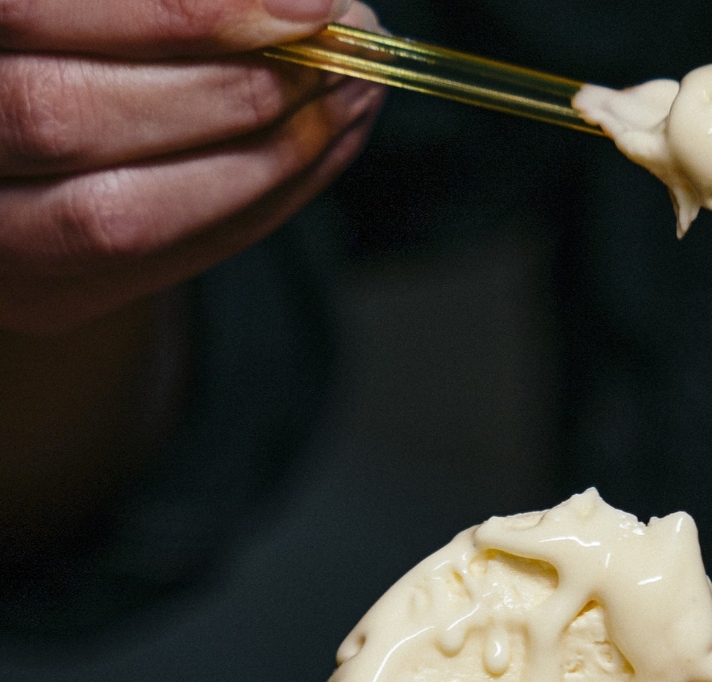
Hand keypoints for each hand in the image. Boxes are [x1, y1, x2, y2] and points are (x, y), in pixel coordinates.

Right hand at [0, 0, 384, 335]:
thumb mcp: (92, 13)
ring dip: (269, 151)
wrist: (33, 158)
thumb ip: (167, 3)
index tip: (308, 2)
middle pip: (66, 119)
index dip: (177, 13)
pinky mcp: (49, 300)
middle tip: (344, 47)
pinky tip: (330, 142)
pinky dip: (269, 198)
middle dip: (231, 85)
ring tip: (357, 91)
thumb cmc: (76, 44)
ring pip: (121, 215)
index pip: (25, 12)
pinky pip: (173, 261)